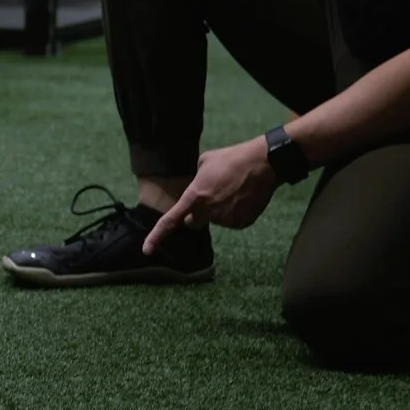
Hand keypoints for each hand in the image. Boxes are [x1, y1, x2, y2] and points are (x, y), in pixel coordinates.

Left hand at [144, 137, 278, 252]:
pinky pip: (231, 222)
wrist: (263, 163)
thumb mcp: (204, 162)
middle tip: (209, 196)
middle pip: (193, 223)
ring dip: (218, 210)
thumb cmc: (231, 158)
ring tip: (231, 190)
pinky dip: (234, 213)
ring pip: (215, 220)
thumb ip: (195, 180)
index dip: (156, 236)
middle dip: (196, 215)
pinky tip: (242, 197)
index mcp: (195, 196)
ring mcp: (226, 220)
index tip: (146, 250)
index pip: (171, 220)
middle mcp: (208, 211)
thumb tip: (194, 188)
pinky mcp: (241, 223)